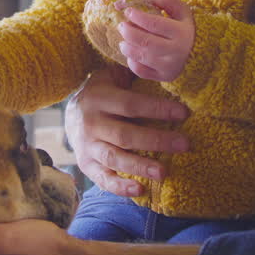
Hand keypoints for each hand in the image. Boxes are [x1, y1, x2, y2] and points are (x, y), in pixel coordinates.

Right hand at [65, 65, 189, 195]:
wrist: (69, 114)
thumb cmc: (102, 93)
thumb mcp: (110, 77)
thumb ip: (131, 73)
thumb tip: (162, 64)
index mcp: (99, 98)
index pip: (131, 105)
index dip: (158, 109)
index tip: (184, 113)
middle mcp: (91, 123)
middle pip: (125, 135)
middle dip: (156, 140)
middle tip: (184, 144)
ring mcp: (87, 146)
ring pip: (115, 158)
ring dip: (140, 167)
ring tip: (164, 172)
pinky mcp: (86, 165)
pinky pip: (102, 179)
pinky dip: (120, 188)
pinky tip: (140, 191)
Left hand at [117, 0, 193, 81]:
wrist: (199, 54)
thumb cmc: (185, 28)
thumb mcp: (182, 11)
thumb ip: (168, 1)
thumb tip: (149, 0)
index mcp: (182, 33)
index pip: (154, 23)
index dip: (137, 17)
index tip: (128, 12)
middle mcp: (177, 51)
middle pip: (145, 42)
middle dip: (128, 32)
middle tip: (121, 25)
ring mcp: (169, 66)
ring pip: (141, 57)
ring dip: (126, 47)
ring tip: (123, 40)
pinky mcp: (163, 77)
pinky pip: (141, 71)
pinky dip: (131, 62)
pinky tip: (131, 54)